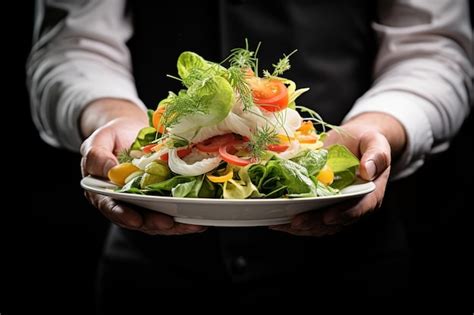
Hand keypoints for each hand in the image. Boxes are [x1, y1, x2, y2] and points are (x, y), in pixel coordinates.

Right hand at [80, 98, 206, 234]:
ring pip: (158, 219)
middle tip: (169, 223)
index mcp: (104, 193)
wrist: (128, 129)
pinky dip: (185, 215)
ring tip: (191, 225)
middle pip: (139, 219)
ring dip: (175, 225)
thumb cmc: (110, 137)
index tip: (137, 220)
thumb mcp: (97, 141)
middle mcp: (124, 202)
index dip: (124, 216)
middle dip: (155, 223)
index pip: (112, 208)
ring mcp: (144, 201)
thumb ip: (97, 156)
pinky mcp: (161, 196)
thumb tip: (109, 170)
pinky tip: (199, 220)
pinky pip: (172, 209)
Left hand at [270, 112, 405, 235]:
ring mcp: (337, 207)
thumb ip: (376, 155)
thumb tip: (367, 170)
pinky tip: (278, 220)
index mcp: (370, 193)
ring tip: (281, 223)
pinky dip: (293, 222)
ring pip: (320, 225)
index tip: (327, 216)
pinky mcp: (322, 205)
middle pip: (335, 222)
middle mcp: (354, 205)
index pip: (359, 208)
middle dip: (314, 223)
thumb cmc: (367, 142)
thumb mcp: (375, 142)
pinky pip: (309, 217)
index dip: (343, 215)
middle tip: (295, 221)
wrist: (355, 142)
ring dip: (301, 227)